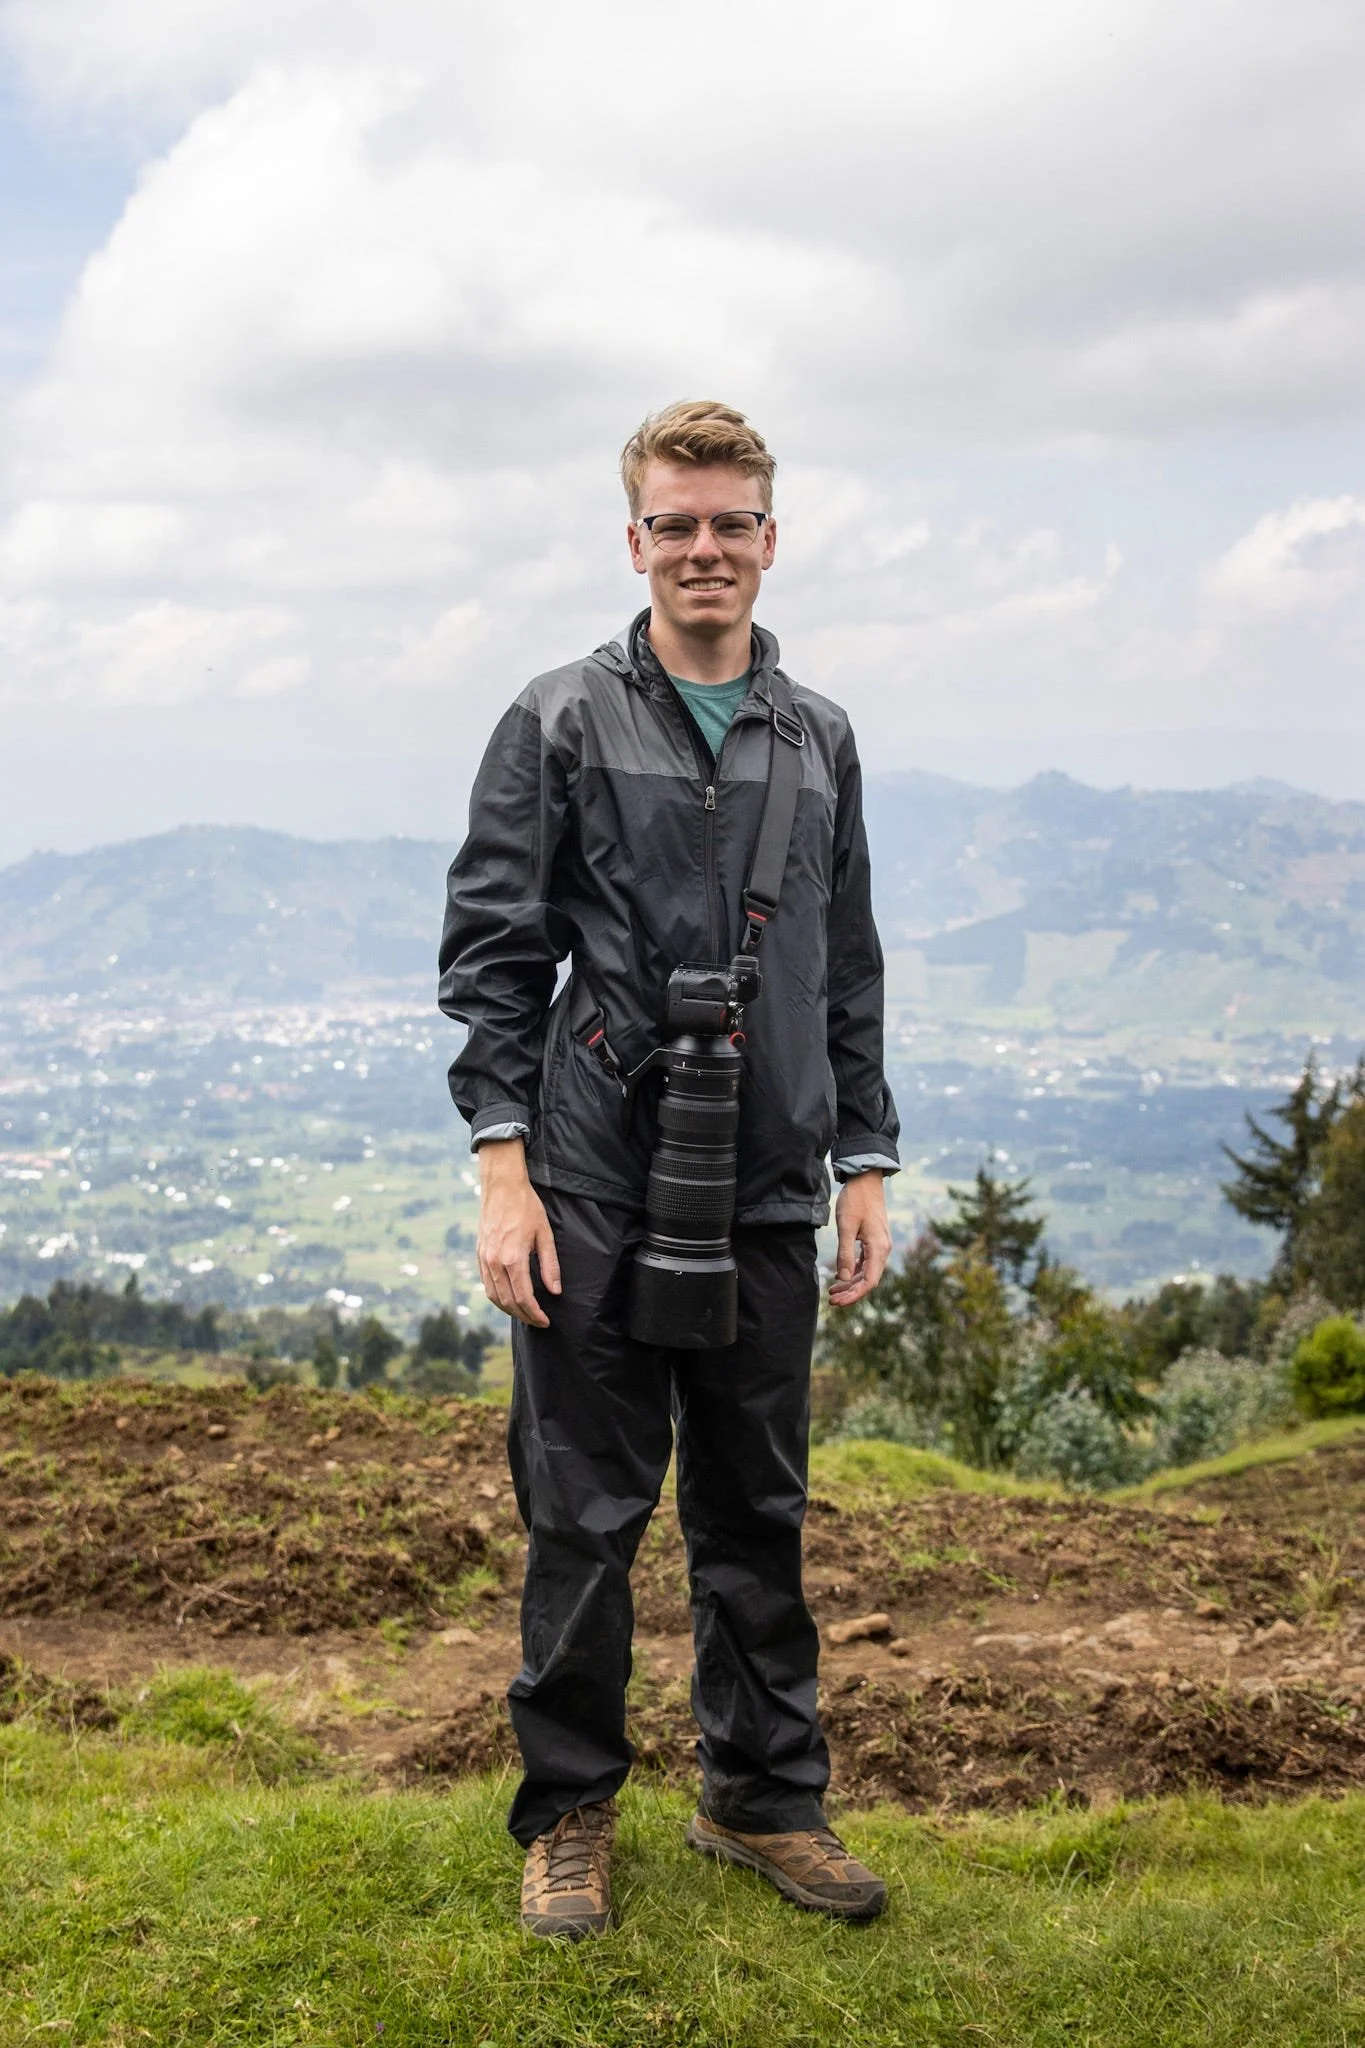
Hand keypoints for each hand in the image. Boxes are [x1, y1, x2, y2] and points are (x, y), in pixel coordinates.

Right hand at [476, 1138, 561, 1327]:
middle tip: (538, 1322)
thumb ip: (550, 1265)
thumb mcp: (545, 1234)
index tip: (546, 1321)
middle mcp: (495, 1262)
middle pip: (508, 1302)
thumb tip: (555, 1291)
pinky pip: (487, 1284)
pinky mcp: (479, 1255)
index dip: (535, 1314)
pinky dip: (498, 1297)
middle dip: (524, 1316)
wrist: (502, 1187)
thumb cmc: (527, 1207)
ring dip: (510, 1310)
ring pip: (494, 1296)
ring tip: (526, 1314)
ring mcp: (484, 1259)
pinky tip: (509, 1299)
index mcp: (513, 1259)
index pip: (524, 1298)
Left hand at [827, 1170, 891, 1309]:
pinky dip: (853, 1271)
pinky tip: (841, 1277)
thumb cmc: (855, 1200)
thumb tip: (842, 1278)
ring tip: (832, 1292)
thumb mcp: (846, 1226)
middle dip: (850, 1292)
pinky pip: (865, 1262)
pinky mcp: (874, 1240)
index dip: (854, 1295)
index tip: (837, 1302)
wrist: (866, 1180)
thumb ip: (845, 1253)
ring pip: (866, 1272)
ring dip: (851, 1284)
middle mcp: (883, 1249)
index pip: (869, 1282)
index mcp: (879, 1248)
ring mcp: (879, 1245)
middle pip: (868, 1280)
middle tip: (831, 1300)